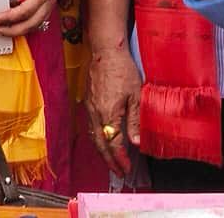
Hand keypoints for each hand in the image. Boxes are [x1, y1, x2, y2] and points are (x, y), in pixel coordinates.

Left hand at [0, 0, 60, 37]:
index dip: (10, 17)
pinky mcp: (44, 7)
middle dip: (12, 29)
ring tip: (1, 30)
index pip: (26, 10)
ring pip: (33, 26)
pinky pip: (35, 22)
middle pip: (31, 23)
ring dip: (17, 31)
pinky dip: (23, 27)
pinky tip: (12, 26)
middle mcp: (48, 1)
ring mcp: (47, 5)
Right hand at [86, 48, 143, 173]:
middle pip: (100, 144)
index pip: (113, 143)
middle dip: (109, 160)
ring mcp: (89, 108)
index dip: (120, 158)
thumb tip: (136, 142)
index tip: (126, 168)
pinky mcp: (87, 103)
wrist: (106, 52)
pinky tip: (103, 141)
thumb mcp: (135, 95)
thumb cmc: (123, 70)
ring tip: (111, 161)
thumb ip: (134, 120)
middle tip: (119, 172)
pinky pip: (90, 127)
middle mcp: (95, 114)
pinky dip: (97, 139)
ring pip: (93, 137)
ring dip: (102, 152)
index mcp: (108, 113)